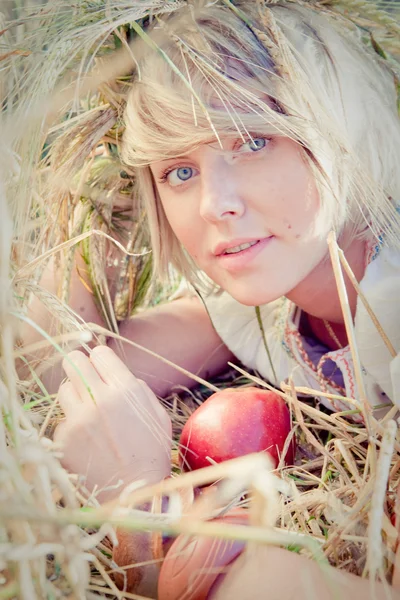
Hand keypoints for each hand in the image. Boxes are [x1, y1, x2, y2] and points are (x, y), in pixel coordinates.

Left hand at [54, 346, 171, 501]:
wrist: (136, 495)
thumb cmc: (151, 454)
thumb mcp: (157, 415)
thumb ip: (137, 389)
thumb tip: (117, 373)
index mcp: (125, 390)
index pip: (100, 353)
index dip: (100, 360)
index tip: (101, 369)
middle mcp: (99, 399)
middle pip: (74, 361)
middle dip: (79, 367)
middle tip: (84, 379)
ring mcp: (79, 419)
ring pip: (63, 389)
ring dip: (74, 397)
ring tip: (87, 414)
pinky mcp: (64, 439)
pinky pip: (62, 421)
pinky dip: (71, 428)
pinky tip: (86, 441)